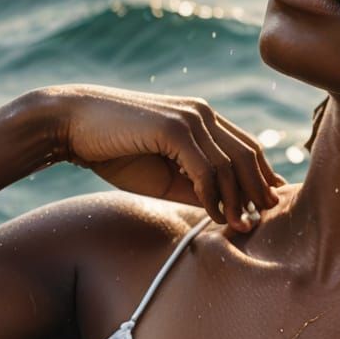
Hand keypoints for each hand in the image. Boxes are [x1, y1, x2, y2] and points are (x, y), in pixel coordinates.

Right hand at [42, 84, 285, 230]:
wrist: (71, 126)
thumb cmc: (114, 150)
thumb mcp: (162, 174)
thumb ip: (194, 185)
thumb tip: (225, 209)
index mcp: (203, 119)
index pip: (246, 148)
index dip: (261, 176)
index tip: (268, 205)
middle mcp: (203, 114)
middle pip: (247, 154)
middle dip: (259, 189)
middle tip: (264, 219)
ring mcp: (190, 117)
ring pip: (230, 163)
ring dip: (238, 198)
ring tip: (240, 225)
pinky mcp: (174, 128)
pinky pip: (206, 167)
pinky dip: (214, 194)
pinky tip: (214, 214)